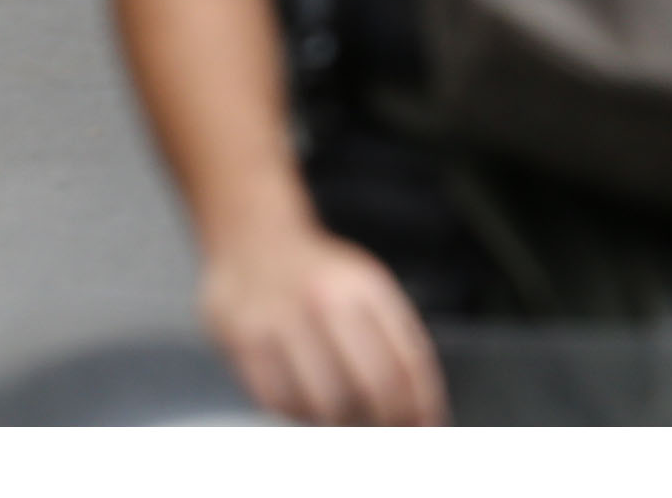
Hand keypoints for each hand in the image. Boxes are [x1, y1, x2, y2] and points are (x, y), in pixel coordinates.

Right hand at [199, 220, 446, 423]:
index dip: (422, 404)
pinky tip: (309, 408)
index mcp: (364, 287)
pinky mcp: (243, 343)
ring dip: (343, 423)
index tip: (428, 427)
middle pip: (372, 385)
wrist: (252, 239)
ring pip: (326, 402)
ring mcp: (282, 322)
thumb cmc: (318, 275)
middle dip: (389, 422)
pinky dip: (300, 415)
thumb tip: (422, 407)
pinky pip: (280, 402)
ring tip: (349, 421)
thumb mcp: (366, 287)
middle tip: (391, 433)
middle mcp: (325, 301)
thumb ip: (395, 338)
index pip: (407, 359)